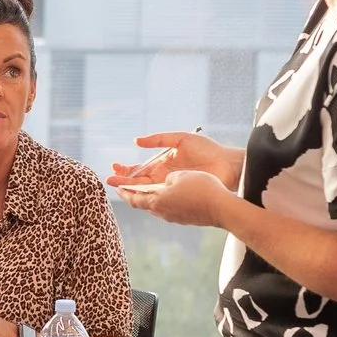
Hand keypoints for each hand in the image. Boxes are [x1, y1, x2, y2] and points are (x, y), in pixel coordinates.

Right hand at [110, 130, 240, 190]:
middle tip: (109, 180)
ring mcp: (171, 188)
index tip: (115, 167)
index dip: (127, 169)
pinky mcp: (178, 196)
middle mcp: (165, 178)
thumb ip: (158, 139)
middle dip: (123, 180)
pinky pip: (159, 198)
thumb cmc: (208, 149)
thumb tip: (136, 141)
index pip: (141, 168)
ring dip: (130, 189)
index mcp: (164, 164)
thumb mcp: (180, 139)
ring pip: (146, 190)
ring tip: (116, 188)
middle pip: (139, 181)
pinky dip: (146, 197)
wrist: (228, 165)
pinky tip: (135, 196)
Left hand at [114, 168, 234, 228]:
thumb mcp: (180, 175)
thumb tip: (166, 183)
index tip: (117, 186)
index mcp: (157, 201)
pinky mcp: (185, 219)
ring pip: (156, 207)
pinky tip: (168, 195)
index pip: (134, 198)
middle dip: (134, 195)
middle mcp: (162, 212)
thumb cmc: (201, 188)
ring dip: (149, 198)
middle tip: (127, 187)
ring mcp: (174, 217)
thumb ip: (168, 178)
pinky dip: (163, 201)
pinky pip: (169, 209)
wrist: (222, 208)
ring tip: (147, 190)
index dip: (124, 191)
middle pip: (143, 204)